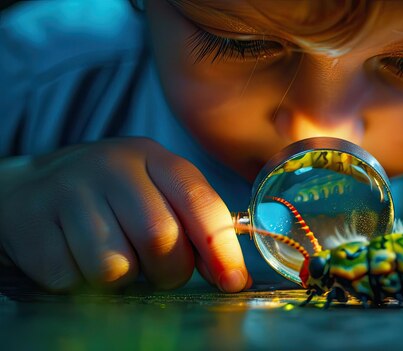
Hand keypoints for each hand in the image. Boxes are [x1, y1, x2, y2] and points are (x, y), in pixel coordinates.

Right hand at [0, 137, 250, 291]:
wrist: (29, 190)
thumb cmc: (108, 197)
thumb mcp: (155, 192)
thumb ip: (195, 225)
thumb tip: (233, 275)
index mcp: (151, 156)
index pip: (198, 201)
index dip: (221, 246)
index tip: (233, 280)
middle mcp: (111, 166)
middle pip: (160, 238)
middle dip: (170, 270)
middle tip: (160, 270)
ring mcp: (68, 192)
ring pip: (116, 266)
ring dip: (124, 278)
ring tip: (115, 257)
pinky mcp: (33, 225)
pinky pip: (75, 279)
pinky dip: (83, 282)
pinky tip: (77, 258)